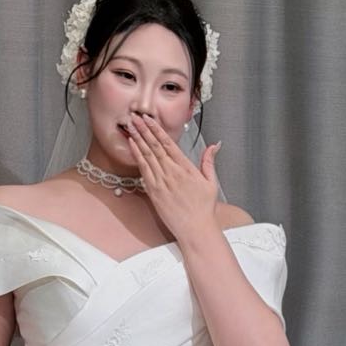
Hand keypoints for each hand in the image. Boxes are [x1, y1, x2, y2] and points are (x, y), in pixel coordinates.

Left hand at [124, 114, 221, 244]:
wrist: (195, 229)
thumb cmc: (203, 209)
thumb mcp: (211, 182)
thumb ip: (209, 161)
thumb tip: (214, 145)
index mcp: (186, 168)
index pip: (168, 144)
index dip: (157, 130)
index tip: (149, 119)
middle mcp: (172, 173)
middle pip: (155, 146)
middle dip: (144, 130)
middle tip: (135, 116)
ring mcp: (162, 182)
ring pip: (147, 156)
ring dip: (138, 139)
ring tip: (131, 126)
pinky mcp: (154, 192)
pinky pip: (143, 170)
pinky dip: (137, 156)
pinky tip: (133, 146)